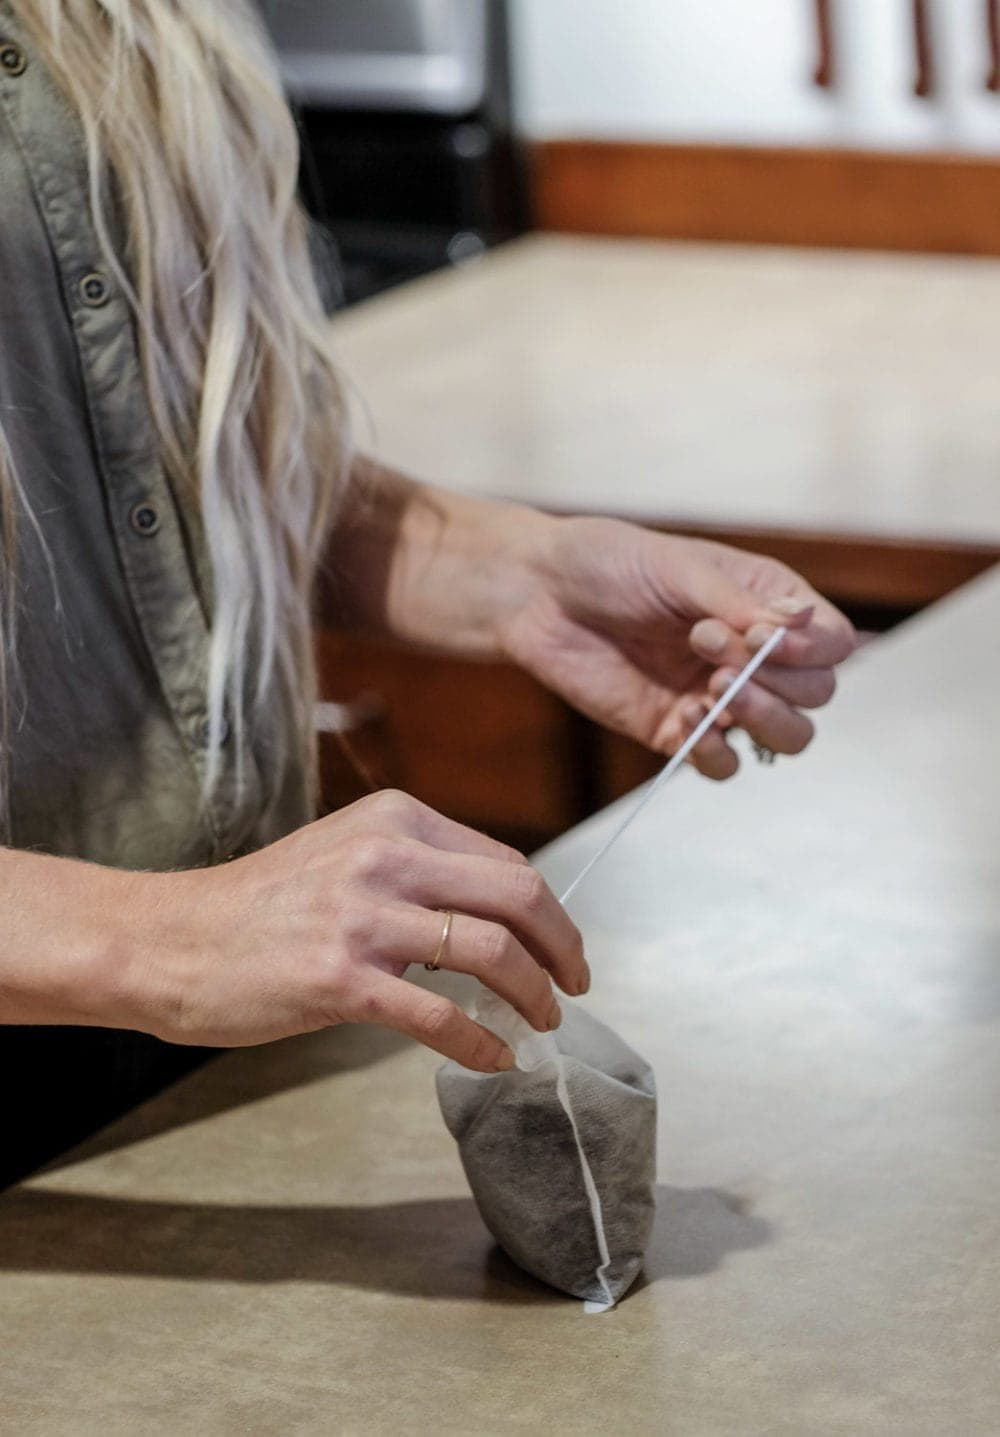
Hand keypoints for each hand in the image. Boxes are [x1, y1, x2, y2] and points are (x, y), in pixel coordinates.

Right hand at [125, 791, 586, 1067]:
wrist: (173, 939)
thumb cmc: (261, 904)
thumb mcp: (346, 853)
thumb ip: (417, 869)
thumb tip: (494, 914)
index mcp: (396, 818)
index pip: (506, 860)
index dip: (548, 911)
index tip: (561, 946)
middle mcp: (387, 855)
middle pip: (519, 894)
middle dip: (564, 945)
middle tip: (576, 984)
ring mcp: (364, 916)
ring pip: (492, 951)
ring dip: (534, 994)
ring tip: (542, 1022)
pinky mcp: (342, 979)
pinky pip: (439, 1014)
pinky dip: (481, 1044)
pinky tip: (494, 1059)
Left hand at [498, 517, 856, 778]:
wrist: (538, 595)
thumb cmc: (607, 563)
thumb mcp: (678, 568)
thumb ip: (739, 603)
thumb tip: (805, 624)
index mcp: (764, 604)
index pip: (831, 643)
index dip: (811, 650)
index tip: (761, 639)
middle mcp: (752, 654)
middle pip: (818, 695)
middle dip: (777, 679)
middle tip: (709, 648)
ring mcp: (718, 695)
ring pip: (786, 737)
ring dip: (763, 719)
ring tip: (712, 688)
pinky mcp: (678, 729)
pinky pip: (724, 765)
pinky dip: (717, 751)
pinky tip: (689, 717)